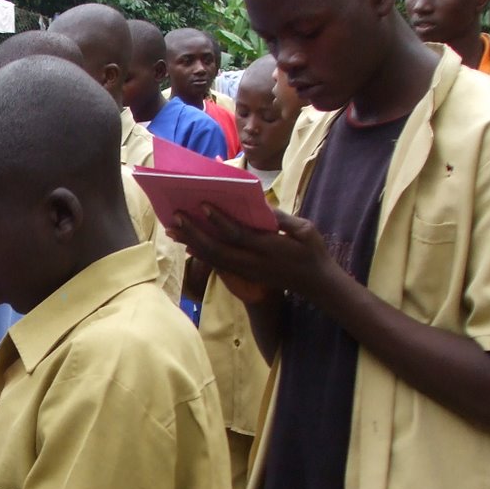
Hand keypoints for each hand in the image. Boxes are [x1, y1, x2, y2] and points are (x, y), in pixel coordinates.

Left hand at [172, 206, 333, 300]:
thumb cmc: (313, 252)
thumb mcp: (305, 231)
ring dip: (192, 242)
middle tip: (175, 217)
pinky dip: (202, 254)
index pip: (238, 234)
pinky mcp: (245, 275)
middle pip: (217, 248)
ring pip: (214, 258)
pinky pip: (219, 265)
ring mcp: (247, 271)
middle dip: (194, 233)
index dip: (219, 221)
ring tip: (173, 230)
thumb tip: (259, 205)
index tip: (203, 205)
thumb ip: (281, 219)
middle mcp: (253, 262)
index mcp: (269, 248)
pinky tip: (189, 245)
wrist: (316, 283)